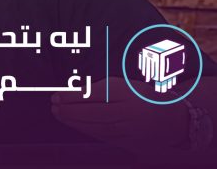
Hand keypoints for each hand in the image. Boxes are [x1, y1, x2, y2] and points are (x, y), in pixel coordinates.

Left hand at [51, 77, 188, 151]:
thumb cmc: (144, 97)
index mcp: (128, 94)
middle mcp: (129, 113)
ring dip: (74, 122)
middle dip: (69, 111)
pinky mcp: (129, 142)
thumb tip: (76, 93)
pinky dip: (86, 130)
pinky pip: (103, 136)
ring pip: (96, 127)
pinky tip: (74, 124)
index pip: (94, 95)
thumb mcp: (125, 85)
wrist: (173, 120)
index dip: (72, 97)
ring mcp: (129, 130)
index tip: (57, 95)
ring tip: (59, 114)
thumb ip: (101, 89)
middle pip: (93, 113)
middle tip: (53, 106)